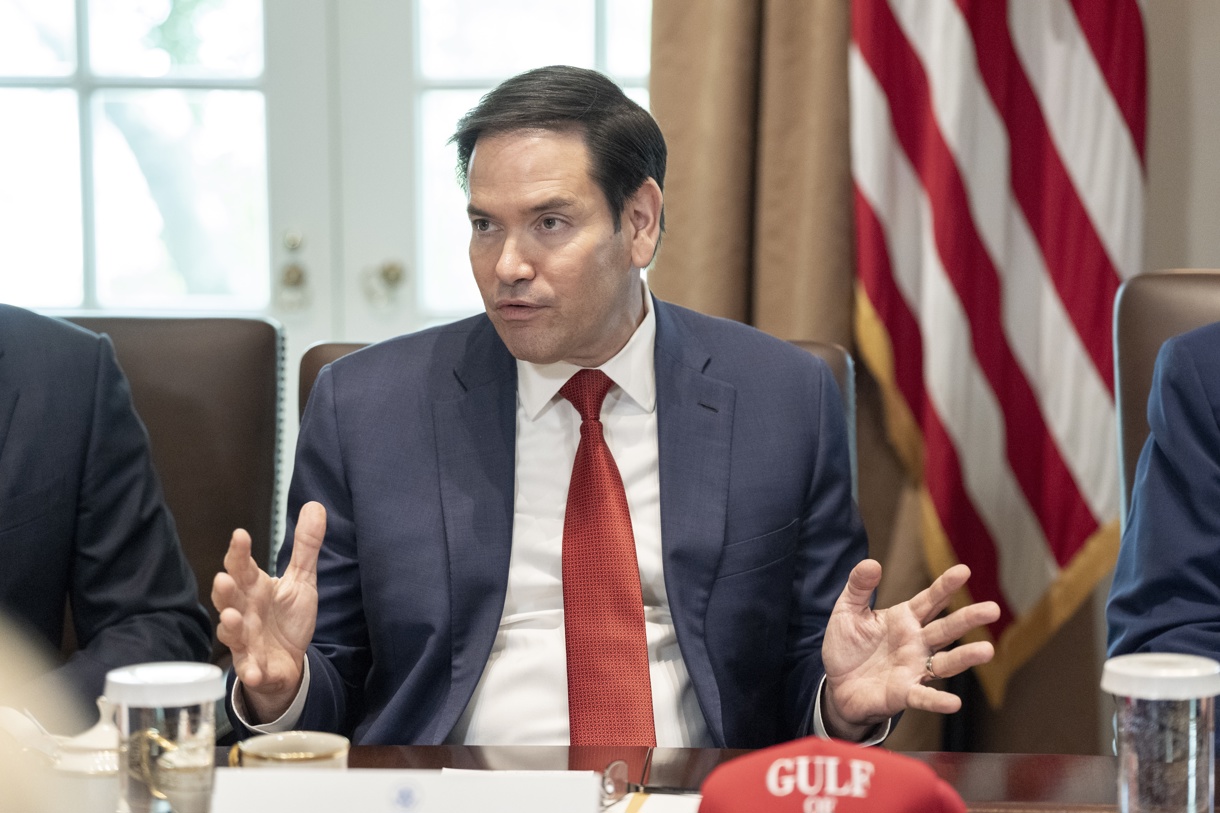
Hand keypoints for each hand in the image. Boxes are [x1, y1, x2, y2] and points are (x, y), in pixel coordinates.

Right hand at [211, 501, 326, 722]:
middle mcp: (244, 612)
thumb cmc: (287, 618)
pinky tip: (253, 672)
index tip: (241, 535)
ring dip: (229, 627)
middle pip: (229, 598)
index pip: (243, 567)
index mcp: (254, 588)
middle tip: (223, 578)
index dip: (240, 553)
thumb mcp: (301, 580)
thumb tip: (314, 505)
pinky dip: (251, 671)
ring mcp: (246, 640)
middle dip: (225, 590)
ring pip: (232, 633)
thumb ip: (305, 546)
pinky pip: (250, 670)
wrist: (290, 662)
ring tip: (231, 618)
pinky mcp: (254, 667)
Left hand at [820, 559, 1000, 738]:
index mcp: (904, 619)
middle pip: (946, 629)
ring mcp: (914, 668)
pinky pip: (924, 696)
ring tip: (987, 651)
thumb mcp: (847, 611)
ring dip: (965, 657)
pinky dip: (938, 700)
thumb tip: (871, 562)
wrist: (836, 685)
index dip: (945, 586)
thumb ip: (859, 587)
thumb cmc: (847, 646)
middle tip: (993, 609)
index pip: (930, 600)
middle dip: (969, 618)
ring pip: (945, 662)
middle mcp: (916, 643)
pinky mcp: (904, 693)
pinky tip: (954, 703)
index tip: (964, 570)